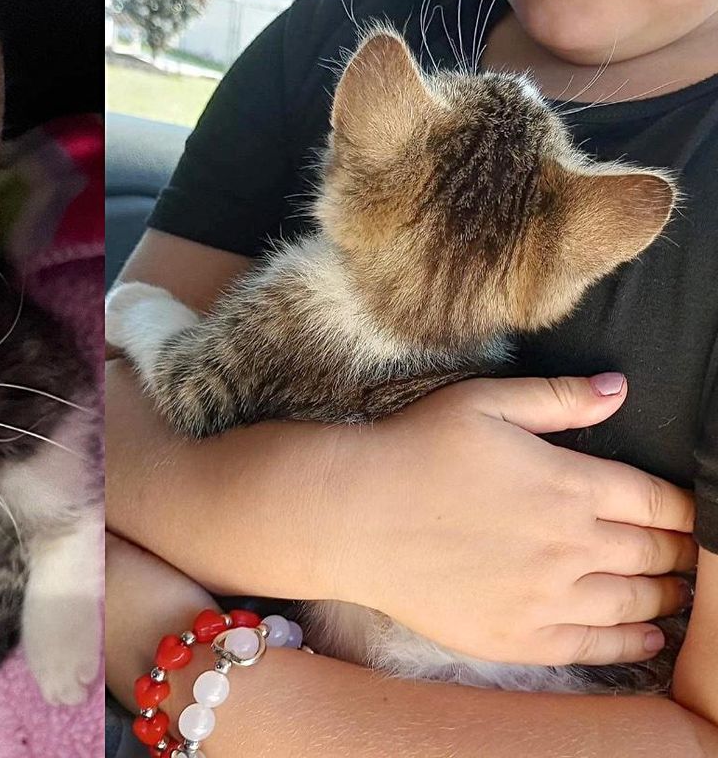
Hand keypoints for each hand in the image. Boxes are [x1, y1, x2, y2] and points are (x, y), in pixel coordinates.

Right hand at [323, 373, 695, 666]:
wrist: (351, 516)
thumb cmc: (412, 451)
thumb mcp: (483, 403)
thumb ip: (558, 397)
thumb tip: (619, 389)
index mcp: (570, 484)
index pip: (659, 503)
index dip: (685, 510)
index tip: (690, 514)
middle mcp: (570, 545)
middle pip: (654, 555)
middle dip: (680, 555)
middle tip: (688, 556)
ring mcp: (546, 597)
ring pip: (635, 602)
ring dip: (665, 598)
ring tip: (676, 594)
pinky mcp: (518, 637)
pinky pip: (596, 646)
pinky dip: (632, 642)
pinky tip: (647, 636)